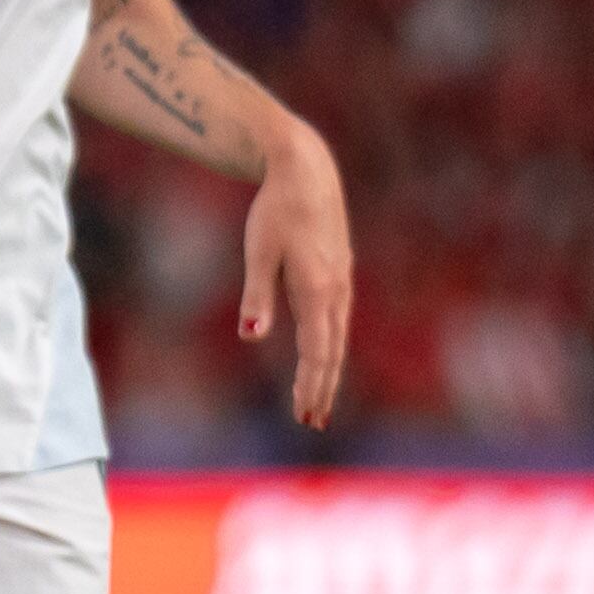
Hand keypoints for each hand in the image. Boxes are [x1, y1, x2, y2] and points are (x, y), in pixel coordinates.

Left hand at [243, 125, 352, 429]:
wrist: (306, 172)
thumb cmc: (277, 210)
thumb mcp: (260, 251)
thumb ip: (257, 296)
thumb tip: (253, 337)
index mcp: (318, 290)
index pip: (317, 350)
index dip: (311, 384)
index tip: (304, 413)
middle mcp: (336, 290)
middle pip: (331, 351)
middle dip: (322, 388)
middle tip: (312, 421)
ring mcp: (341, 282)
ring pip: (337, 337)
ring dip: (327, 371)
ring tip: (318, 400)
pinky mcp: (338, 273)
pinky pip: (336, 321)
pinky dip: (330, 346)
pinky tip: (323, 356)